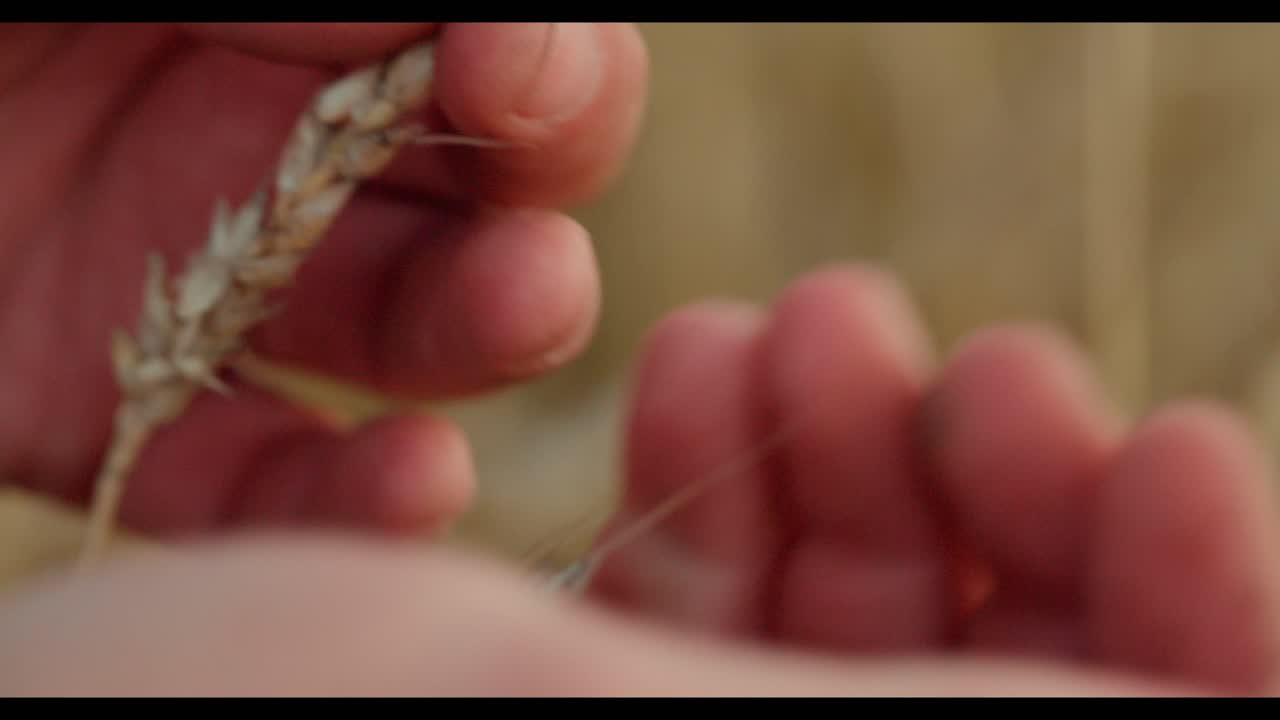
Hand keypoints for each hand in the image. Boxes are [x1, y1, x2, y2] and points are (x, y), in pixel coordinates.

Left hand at [0, 23, 647, 535]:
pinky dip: (341, 500)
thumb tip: (497, 23)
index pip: (478, 45)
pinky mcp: (100, 405)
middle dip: (537, 198)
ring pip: (397, 330)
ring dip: (490, 330)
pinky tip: (416, 481)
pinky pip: (247, 476)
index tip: (514, 70)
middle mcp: (263, 142)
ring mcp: (199, 281)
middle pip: (471, 190)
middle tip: (542, 220)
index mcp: (280, 15)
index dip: (543, 62)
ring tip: (529, 306)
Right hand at [3, 266, 1275, 695]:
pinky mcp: (585, 705)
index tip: (1177, 454)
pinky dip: (731, 462)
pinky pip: (715, 590)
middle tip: (964, 364)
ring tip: (792, 326)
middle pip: (1015, 681)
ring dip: (859, 447)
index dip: (1206, 624)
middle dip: (1010, 495)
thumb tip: (1191, 707)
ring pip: (867, 620)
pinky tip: (698, 353)